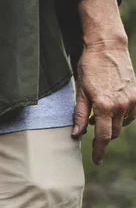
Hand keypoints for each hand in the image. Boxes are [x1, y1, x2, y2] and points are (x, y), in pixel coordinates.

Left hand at [72, 39, 135, 164]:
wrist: (107, 47)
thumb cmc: (89, 67)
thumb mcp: (79, 91)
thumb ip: (79, 114)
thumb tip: (77, 134)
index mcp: (104, 106)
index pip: (102, 137)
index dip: (98, 150)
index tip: (96, 161)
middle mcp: (122, 105)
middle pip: (112, 132)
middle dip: (102, 135)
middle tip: (89, 126)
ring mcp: (132, 100)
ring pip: (122, 124)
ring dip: (110, 124)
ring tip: (97, 112)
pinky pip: (131, 114)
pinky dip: (121, 115)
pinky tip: (111, 107)